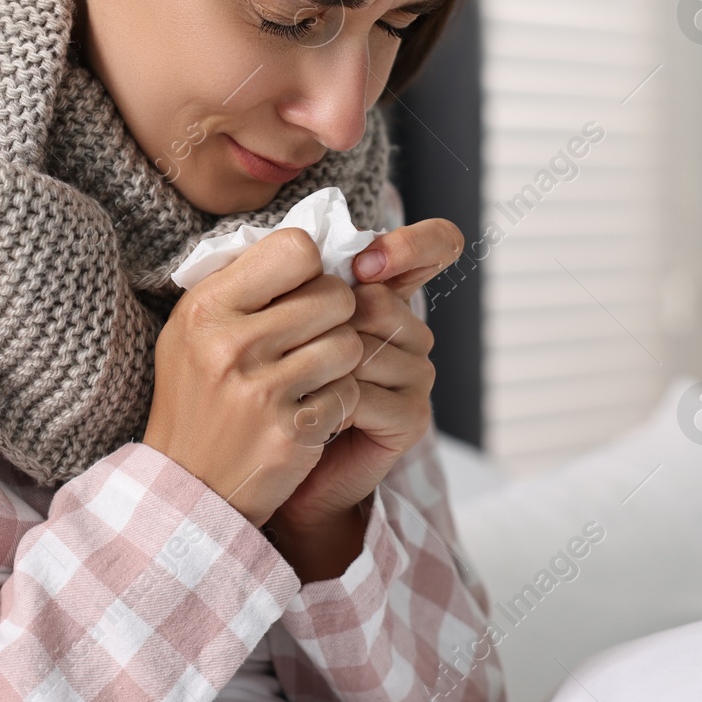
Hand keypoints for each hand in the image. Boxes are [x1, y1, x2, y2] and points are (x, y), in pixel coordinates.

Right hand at [143, 227, 366, 528]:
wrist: (188, 484)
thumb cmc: (198, 398)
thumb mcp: (194, 330)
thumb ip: (241, 285)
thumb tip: (307, 244)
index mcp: (206, 307)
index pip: (295, 248)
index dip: (310, 268)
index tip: (299, 291)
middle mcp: (231, 343)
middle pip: (334, 294)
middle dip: (335, 315)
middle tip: (312, 337)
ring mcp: (263, 389)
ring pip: (350, 343)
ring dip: (341, 361)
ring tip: (310, 375)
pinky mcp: (294, 430)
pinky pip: (349, 392)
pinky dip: (337, 402)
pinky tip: (308, 410)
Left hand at [264, 218, 462, 537]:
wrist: (266, 463)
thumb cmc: (266, 383)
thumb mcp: (273, 319)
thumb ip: (294, 278)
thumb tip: (301, 238)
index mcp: (384, 295)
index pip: (435, 247)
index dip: (413, 245)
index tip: (366, 263)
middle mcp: (409, 331)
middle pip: (380, 301)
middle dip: (329, 323)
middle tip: (292, 352)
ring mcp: (415, 375)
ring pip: (370, 347)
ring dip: (321, 366)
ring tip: (298, 387)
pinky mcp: (410, 418)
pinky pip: (367, 392)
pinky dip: (327, 401)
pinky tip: (309, 412)